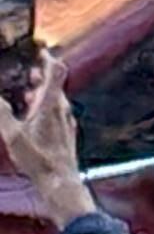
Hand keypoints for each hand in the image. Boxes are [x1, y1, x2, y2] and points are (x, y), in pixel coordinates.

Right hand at [0, 51, 91, 225]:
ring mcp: (67, 121)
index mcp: (52, 104)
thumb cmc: (39, 159)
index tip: (40, 51)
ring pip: (56, 100)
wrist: (61, 182)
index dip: (48, 58)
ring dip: (43, 94)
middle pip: (56, 85)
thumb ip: (2, 115)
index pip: (56, 71)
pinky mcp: (67, 133)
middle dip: (42, 76)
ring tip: (28, 94)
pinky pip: (57, 113)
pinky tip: (35, 120)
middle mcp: (63, 109)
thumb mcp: (14, 137)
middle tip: (31, 72)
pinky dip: (46, 109)